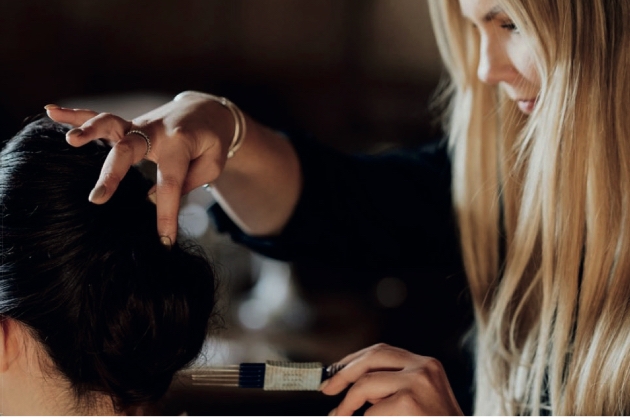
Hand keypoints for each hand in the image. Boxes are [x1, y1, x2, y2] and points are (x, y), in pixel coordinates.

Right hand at [46, 91, 235, 244]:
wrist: (208, 110)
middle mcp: (156, 131)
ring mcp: (139, 125)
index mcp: (180, 144)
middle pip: (130, 150)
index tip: (164, 242)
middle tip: (97, 198)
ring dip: (89, 131)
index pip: (170, 184)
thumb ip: (187, 182)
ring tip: (71, 140)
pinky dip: (76, 114)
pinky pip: (100, 117)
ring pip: (111, 124)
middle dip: (113, 173)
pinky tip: (50, 111)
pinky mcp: (128, 124)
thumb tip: (151, 198)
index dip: (166, 214)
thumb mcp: (213, 163)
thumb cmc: (212, 142)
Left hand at [321, 343, 462, 415]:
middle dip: (343, 373)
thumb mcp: (417, 399)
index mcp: (426, 365)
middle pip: (372, 357)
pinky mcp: (411, 401)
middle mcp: (424, 367)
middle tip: (327, 390)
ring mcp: (419, 382)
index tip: (335, 373)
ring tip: (340, 415)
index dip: (354, 361)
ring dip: (348, 403)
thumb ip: (390, 386)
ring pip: (367, 384)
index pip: (381, 351)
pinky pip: (373, 410)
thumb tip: (350, 384)